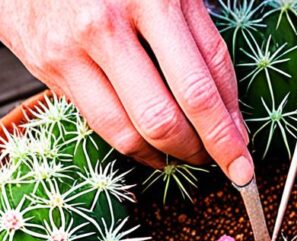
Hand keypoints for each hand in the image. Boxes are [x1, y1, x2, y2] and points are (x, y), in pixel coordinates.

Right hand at [0, 0, 253, 183]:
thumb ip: (197, 34)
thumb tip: (228, 105)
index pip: (209, 74)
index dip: (231, 123)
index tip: (244, 152)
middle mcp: (116, 20)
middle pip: (176, 110)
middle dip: (210, 149)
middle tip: (226, 163)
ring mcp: (79, 47)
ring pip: (139, 129)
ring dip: (173, 155)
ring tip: (189, 156)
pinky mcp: (52, 67)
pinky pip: (104, 126)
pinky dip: (137, 149)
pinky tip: (152, 149)